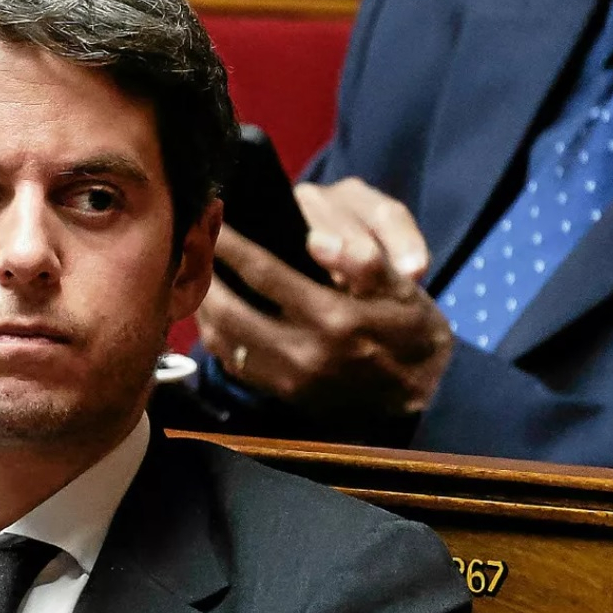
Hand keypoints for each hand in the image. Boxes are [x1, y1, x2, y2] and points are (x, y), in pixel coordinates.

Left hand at [197, 179, 450, 415]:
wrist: (422, 391)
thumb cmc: (409, 327)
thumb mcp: (404, 289)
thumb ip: (364, 262)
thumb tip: (317, 239)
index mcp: (334, 318)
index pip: (265, 273)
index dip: (233, 244)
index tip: (213, 218)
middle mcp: (305, 352)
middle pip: (230, 308)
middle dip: (205, 271)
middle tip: (190, 242)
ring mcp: (290, 378)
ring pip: (223, 338)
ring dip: (202, 302)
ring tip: (193, 270)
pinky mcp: (282, 394)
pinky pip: (232, 362)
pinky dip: (214, 333)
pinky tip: (211, 308)